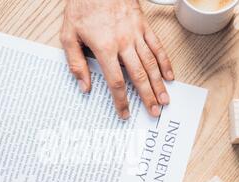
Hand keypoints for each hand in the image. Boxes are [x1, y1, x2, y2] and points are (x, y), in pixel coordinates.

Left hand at [61, 0, 173, 118]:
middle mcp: (123, 43)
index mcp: (104, 48)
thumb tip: (84, 86)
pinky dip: (165, 62)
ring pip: (150, 64)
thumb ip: (76, 63)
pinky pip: (157, 46)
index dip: (121, 100)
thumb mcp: (68, 35)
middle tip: (153, 112)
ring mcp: (136, 34)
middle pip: (138, 76)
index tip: (124, 113)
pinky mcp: (143, 26)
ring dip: (159, 84)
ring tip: (165, 100)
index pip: (115, 81)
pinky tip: (170, 75)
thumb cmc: (82, 6)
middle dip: (146, 97)